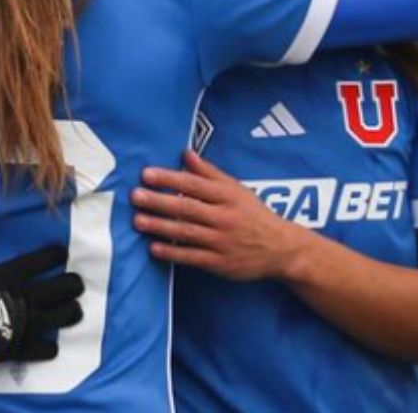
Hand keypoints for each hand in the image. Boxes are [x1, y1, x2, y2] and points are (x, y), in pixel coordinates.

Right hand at [0, 222, 82, 362]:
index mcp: (14, 276)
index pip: (44, 260)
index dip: (57, 254)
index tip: (63, 253)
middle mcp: (28, 297)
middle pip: (63, 288)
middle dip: (73, 284)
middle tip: (76, 283)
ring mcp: (30, 323)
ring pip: (63, 317)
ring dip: (71, 313)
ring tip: (75, 310)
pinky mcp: (24, 346)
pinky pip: (45, 349)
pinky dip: (49, 348)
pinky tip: (51, 347)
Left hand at [131, 150, 297, 280]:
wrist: (281, 249)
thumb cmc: (254, 214)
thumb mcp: (236, 189)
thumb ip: (209, 173)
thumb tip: (186, 153)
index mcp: (228, 196)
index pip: (194, 185)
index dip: (170, 178)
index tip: (146, 174)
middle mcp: (224, 217)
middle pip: (187, 208)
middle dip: (160, 201)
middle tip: (136, 196)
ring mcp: (222, 242)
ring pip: (187, 232)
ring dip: (160, 226)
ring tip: (137, 220)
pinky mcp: (220, 263)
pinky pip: (192, 257)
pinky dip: (172, 253)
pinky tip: (153, 248)